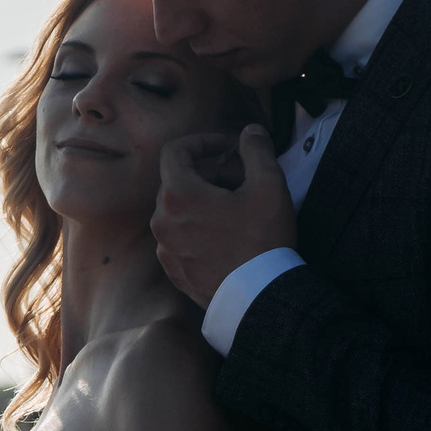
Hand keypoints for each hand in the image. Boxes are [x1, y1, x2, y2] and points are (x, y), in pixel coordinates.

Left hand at [152, 125, 295, 308]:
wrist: (258, 298)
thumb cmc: (262, 240)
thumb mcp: (269, 186)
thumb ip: (257, 150)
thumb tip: (250, 132)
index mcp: (177, 194)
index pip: (175, 151)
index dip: (203, 142)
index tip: (229, 149)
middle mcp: (161, 220)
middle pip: (177, 180)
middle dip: (208, 173)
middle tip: (241, 180)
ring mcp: (164, 247)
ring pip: (178, 210)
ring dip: (203, 201)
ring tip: (236, 210)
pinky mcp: (172, 269)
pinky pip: (179, 236)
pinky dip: (197, 227)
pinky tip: (226, 236)